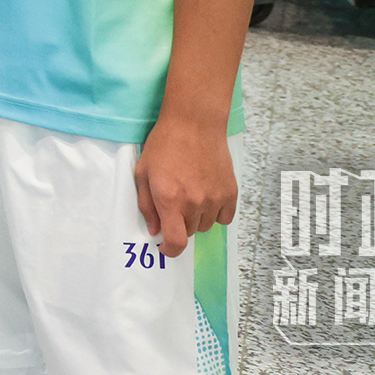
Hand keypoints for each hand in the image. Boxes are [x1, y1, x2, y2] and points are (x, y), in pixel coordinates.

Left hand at [134, 116, 235, 257]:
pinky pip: (225, 217)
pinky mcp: (231, 193)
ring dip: (196, 218)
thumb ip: (146, 205)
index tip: (165, 247)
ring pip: (206, 226)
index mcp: (170, 199)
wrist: (194, 124)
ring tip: (190, 194)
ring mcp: (215, 198)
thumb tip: (154, 230)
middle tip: (174, 204)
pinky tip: (207, 196)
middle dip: (179, 224)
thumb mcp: (142, 173)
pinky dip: (215, 213)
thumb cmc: (163, 146)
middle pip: (189, 232)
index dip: (170, 250)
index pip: (176, 241)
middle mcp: (194, 203)